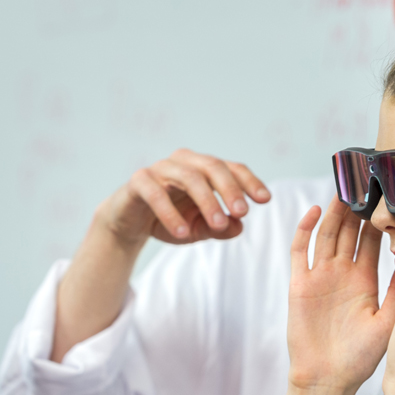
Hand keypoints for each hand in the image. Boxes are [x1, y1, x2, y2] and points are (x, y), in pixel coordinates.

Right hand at [96, 148, 270, 248]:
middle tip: (242, 212)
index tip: (265, 200)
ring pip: (188, 177)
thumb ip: (219, 228)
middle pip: (213, 167)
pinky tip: (181, 232)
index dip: (249, 182)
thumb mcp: (198, 229)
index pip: (231, 168)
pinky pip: (156, 193)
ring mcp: (160, 168)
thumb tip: (239, 227)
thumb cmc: (169, 220)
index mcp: (203, 168)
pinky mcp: (139, 181)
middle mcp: (184, 162)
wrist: (129, 223)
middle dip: (230, 189)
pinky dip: (170, 213)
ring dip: (206, 201)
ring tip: (217, 225)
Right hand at [280, 196, 394, 394]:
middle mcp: (342, 273)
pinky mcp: (299, 284)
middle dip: (356, 205)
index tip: (392, 193)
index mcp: (364, 280)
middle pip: (348, 230)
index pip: (373, 239)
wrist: (328, 380)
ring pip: (326, 234)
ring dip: (334, 210)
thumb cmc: (359, 358)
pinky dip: (305, 230)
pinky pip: (300, 251)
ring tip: (345, 186)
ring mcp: (319, 276)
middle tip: (366, 177)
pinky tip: (314, 211)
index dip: (381, 217)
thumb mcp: (389, 322)